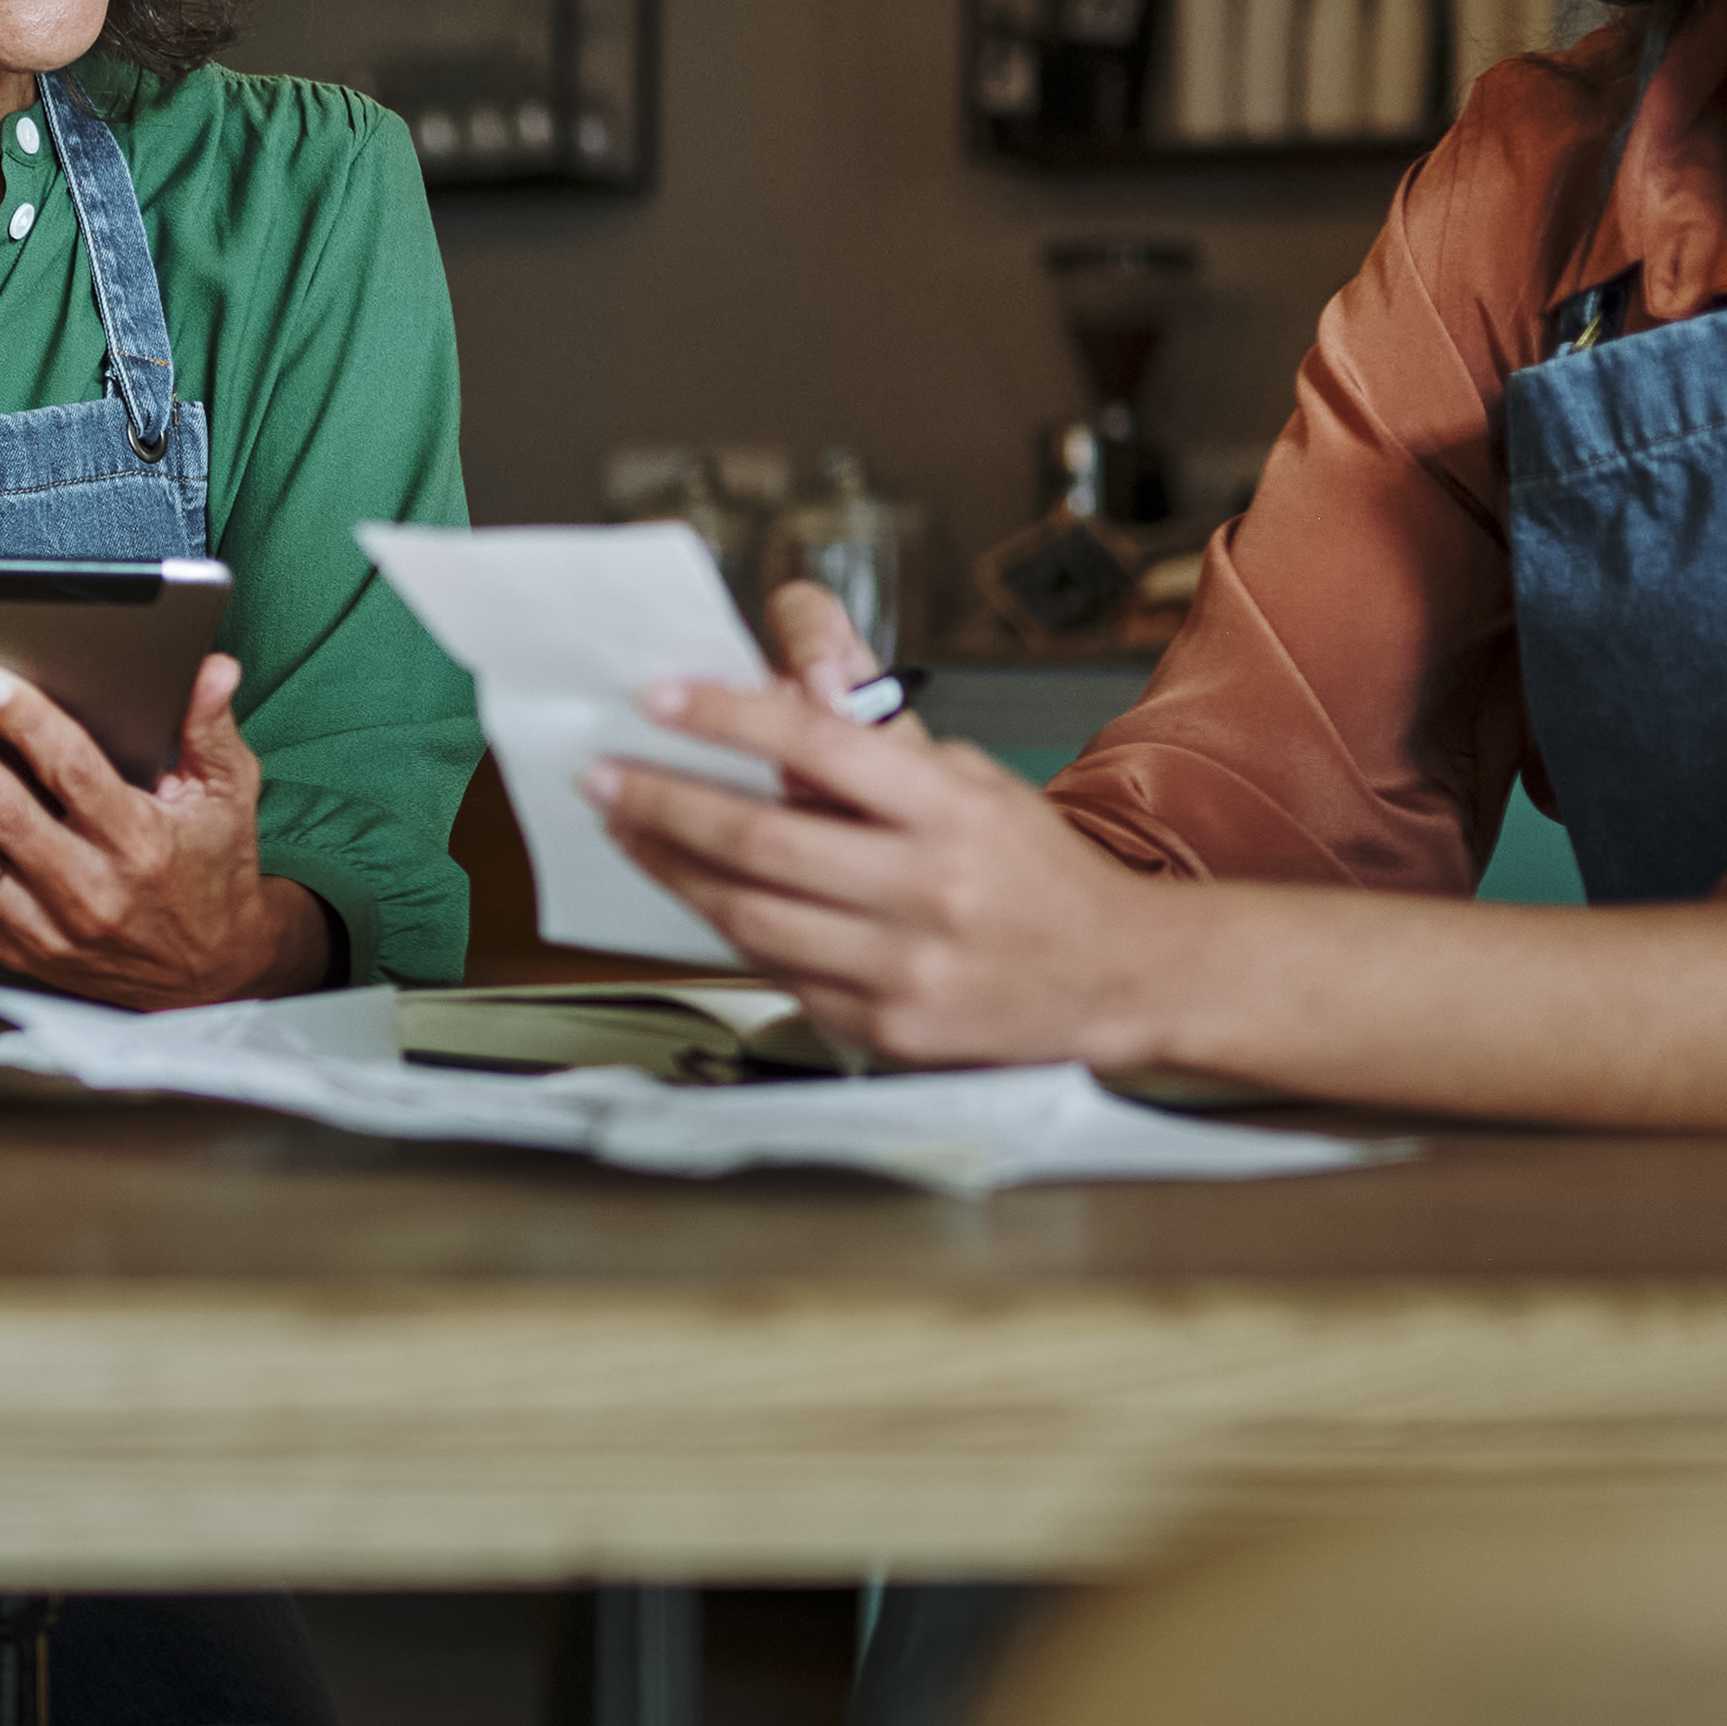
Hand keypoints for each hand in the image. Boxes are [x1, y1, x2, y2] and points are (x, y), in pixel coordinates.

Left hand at [0, 655, 330, 1006]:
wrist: (208, 978)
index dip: (28, 725)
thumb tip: (209, 667)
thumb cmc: (211, 873)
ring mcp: (48, 925)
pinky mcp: (16, 948)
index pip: (76, 774)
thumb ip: (208, 729)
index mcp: (141, 841)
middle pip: (5, 814)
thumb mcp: (227, 797)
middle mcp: (91, 887)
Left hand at [583, 618, 1163, 1066]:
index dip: (726, 717)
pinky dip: (724, 928)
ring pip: (749, 915)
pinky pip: (777, 972)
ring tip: (628, 832)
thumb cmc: (1039, 873)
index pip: (818, 744)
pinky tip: (694, 894)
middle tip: (603, 777)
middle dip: (663, 803)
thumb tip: (773, 709)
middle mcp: (929, 888)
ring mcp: (906, 966)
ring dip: (671, 870)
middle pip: (759, 840)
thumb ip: (880, 757)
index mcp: (953, 810)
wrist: (1122, 974)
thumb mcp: (975, 785)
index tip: (658, 699)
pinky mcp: (888, 1026)